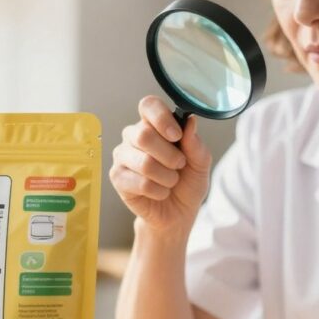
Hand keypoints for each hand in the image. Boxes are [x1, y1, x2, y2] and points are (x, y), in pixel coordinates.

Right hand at [109, 96, 212, 233]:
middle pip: (143, 135)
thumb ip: (196, 144)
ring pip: (144, 162)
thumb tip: (190, 122)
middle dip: (169, 156)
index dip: (161, 118)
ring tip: (171, 181)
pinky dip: (158, 191)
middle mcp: (134, 136)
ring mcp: (122, 156)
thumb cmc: (187, 183)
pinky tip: (160, 192)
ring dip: (167, 176)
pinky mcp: (117, 177)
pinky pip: (140, 183)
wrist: (177, 213)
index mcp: (154, 125)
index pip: (148, 105)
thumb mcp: (200, 164)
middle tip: (179, 165)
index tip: (177, 136)